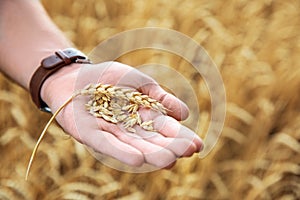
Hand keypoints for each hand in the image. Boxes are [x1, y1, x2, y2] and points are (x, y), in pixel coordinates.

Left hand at [41, 61, 202, 167]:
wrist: (74, 76)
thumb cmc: (108, 78)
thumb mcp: (140, 82)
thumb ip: (161, 98)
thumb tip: (185, 114)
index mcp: (142, 116)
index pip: (164, 128)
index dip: (180, 136)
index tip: (197, 145)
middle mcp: (129, 128)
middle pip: (152, 140)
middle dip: (170, 146)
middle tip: (188, 152)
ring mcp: (110, 132)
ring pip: (133, 145)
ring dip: (151, 153)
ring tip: (169, 160)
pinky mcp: (90, 134)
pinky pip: (107, 144)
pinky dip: (122, 151)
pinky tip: (138, 160)